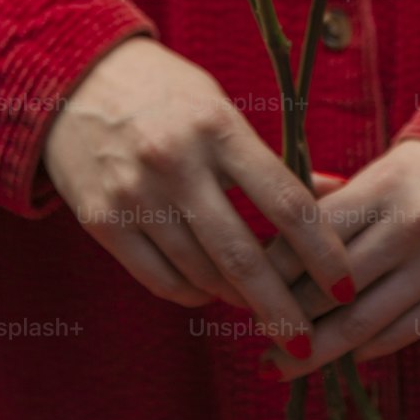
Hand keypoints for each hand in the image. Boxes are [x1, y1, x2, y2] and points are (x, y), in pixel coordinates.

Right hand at [42, 36, 353, 356]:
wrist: (73, 79)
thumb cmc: (164, 92)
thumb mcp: (220, 107)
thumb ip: (268, 157)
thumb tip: (333, 195)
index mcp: (217, 128)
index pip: (284, 200)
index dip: (322, 251)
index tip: (346, 285)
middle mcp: (177, 163)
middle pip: (242, 255)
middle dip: (281, 306)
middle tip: (309, 340)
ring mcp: (135, 195)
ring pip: (201, 274)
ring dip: (237, 299)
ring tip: (259, 305)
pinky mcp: (101, 220)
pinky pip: (160, 279)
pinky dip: (193, 294)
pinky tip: (211, 290)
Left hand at [262, 139, 419, 377]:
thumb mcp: (381, 170)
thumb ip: (331, 201)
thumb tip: (268, 228)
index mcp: (384, 188)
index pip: (312, 234)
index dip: (273, 266)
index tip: (242, 285)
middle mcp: (411, 228)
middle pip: (331, 286)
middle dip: (285, 315)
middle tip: (254, 336)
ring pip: (362, 323)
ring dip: (315, 350)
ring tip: (279, 365)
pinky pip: (400, 335)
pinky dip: (362, 350)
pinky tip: (337, 357)